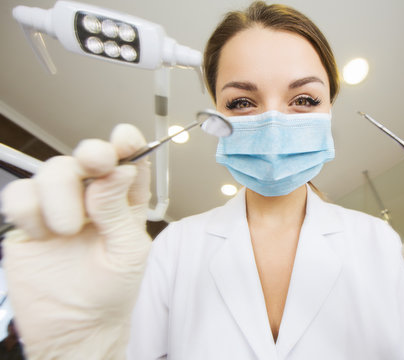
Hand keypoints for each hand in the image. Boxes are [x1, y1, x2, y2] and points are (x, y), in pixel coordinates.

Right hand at [0, 124, 151, 359]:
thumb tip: (118, 170)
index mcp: (125, 202)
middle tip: (94, 163)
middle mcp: (93, 198)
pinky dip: (30, 212)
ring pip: (52, 170)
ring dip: (61, 196)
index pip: (128, 160)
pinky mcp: (28, 221)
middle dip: (91, 154)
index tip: (124, 139)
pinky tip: (42, 236)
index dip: (126, 143)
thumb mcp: (127, 252)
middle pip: (87, 156)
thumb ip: (118, 210)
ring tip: (68, 231)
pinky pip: (20, 195)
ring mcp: (59, 207)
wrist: (74, 327)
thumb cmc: (111, 291)